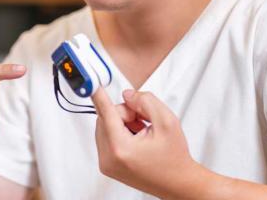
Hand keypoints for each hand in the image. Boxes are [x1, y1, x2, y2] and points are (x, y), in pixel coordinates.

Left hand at [91, 88, 206, 198]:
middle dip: (125, 114)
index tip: (89, 84)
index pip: (105, 113)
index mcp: (121, 149)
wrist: (177, 183)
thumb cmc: (174, 157)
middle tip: (144, 121)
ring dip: (122, 123)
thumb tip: (127, 95)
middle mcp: (108, 158)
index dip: (98, 95)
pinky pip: (106, 137)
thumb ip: (145, 102)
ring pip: (105, 126)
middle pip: (106, 118)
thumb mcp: (167, 122)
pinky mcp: (106, 165)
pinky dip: (119, 133)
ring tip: (142, 133)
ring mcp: (106, 164)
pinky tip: (136, 140)